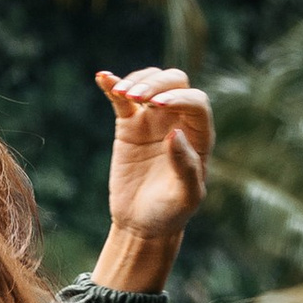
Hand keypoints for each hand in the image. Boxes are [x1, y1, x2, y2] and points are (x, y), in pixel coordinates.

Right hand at [92, 63, 212, 291]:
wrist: (143, 224)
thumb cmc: (171, 213)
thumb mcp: (185, 197)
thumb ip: (186, 167)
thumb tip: (175, 134)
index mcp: (200, 136)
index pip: (196, 102)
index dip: (180, 97)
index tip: (159, 105)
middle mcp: (179, 121)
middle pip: (175, 82)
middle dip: (156, 84)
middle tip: (137, 97)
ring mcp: (153, 120)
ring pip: (150, 83)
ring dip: (137, 81)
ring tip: (122, 94)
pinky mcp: (128, 125)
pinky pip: (120, 100)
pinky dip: (112, 86)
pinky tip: (102, 78)